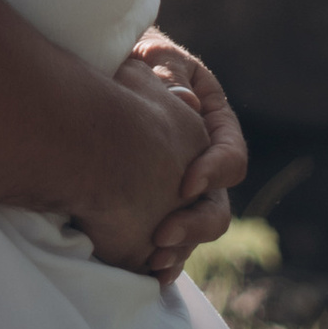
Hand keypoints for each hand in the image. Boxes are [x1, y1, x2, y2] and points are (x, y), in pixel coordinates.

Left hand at [70, 55, 241, 279]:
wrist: (98, 72)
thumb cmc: (128, 56)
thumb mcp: (152, 55)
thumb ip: (168, 74)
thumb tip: (186, 102)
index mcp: (213, 123)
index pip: (230, 156)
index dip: (213, 172)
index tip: (185, 184)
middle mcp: (204, 161)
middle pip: (218, 204)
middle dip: (195, 224)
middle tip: (162, 234)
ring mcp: (182, 189)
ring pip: (196, 230)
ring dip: (181, 249)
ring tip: (154, 260)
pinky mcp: (158, 207)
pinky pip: (171, 241)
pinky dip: (163, 259)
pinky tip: (149, 273)